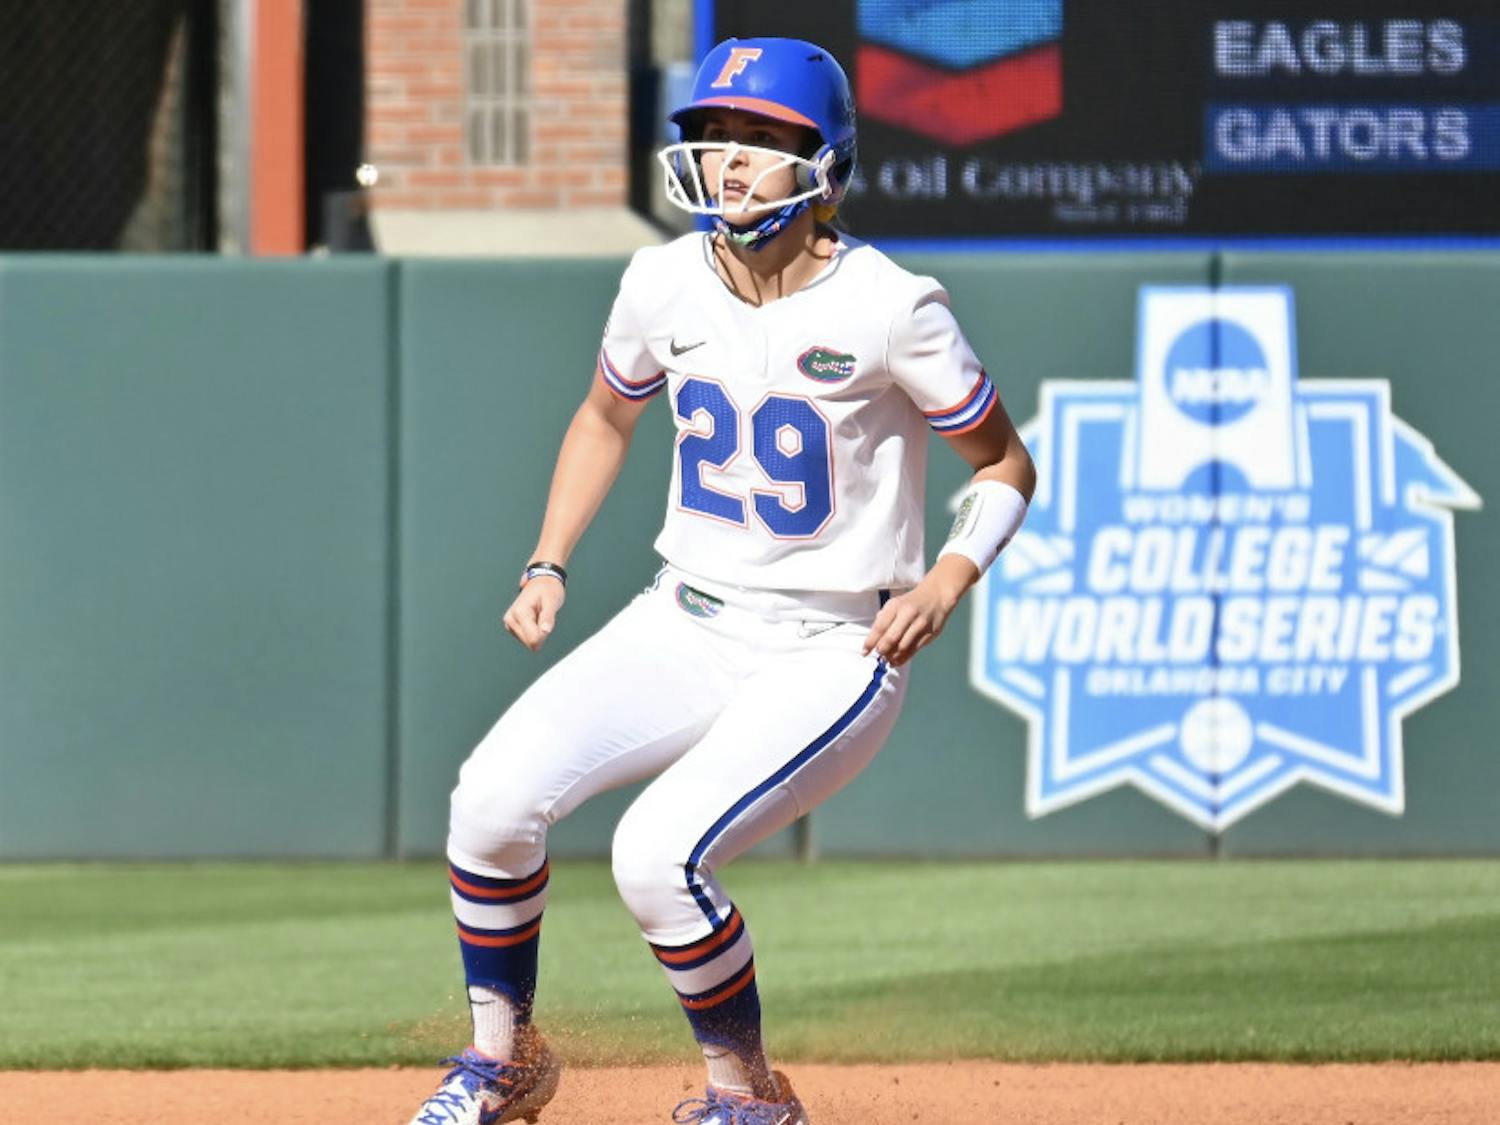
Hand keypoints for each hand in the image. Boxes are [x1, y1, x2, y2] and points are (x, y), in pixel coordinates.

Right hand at [503, 577, 565, 651]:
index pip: (533, 639)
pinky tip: (535, 618)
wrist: (541, 581)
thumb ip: (548, 617)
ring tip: (539, 615)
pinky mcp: (512, 627)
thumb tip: (546, 631)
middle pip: (531, 643)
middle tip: (543, 616)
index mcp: (519, 613)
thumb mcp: (552, 601)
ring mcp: (509, 624)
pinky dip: (534, 630)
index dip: (545, 633)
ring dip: (538, 631)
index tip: (546, 620)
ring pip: (529, 642)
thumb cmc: (547, 589)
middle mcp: (510, 619)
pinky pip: (527, 638)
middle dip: (541, 633)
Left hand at [862, 556, 977, 666]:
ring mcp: (920, 624)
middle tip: (878, 655)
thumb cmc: (910, 603)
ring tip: (886, 660)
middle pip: (891, 638)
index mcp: (896, 606)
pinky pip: (914, 649)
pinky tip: (896, 660)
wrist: (936, 595)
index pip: (880, 627)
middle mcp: (908, 614)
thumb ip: (883, 620)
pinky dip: (903, 658)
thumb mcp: (894, 604)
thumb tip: (872, 641)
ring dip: (892, 656)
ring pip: (903, 647)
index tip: (864, 652)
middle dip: (882, 650)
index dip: (870, 642)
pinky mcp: (930, 633)